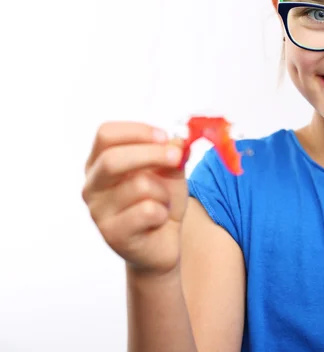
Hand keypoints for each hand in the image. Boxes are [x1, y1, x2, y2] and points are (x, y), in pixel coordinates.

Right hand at [82, 122, 188, 274]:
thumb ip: (172, 154)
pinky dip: (163, 212)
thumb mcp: (170, 173)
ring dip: (163, 192)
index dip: (138, 131)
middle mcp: (92, 186)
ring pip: (138, 185)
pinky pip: (148, 210)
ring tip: (163, 203)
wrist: (161, 244)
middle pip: (112, 159)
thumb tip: (177, 140)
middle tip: (176, 156)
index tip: (165, 136)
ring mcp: (98, 212)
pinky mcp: (112, 234)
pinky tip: (158, 220)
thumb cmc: (161, 203)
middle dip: (152, 154)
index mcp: (99, 163)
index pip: (106, 134)